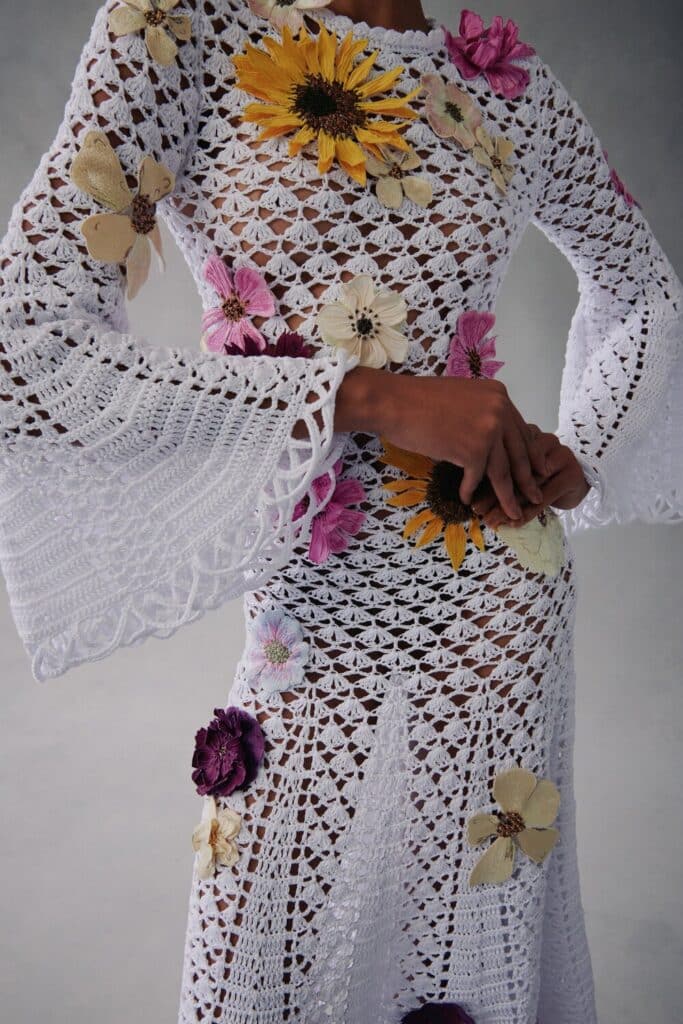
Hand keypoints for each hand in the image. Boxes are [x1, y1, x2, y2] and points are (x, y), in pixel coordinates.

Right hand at [332, 367, 549, 522]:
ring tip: (512, 514)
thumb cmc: (418, 400)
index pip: (522, 432)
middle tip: (535, 498)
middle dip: (528, 480)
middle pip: (519, 454)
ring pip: (503, 472)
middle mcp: (499, 410)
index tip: (537, 471)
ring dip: (507, 497)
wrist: (394, 402)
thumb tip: (493, 436)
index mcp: (499, 395)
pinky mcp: (472, 450)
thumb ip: (482, 412)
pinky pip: (476, 478)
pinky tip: (467, 500)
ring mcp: (488, 430)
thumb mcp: (462, 398)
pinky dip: (470, 491)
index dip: (531, 455)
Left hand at [470, 426, 591, 528]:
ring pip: (529, 484)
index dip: (484, 478)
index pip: (502, 455)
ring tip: (493, 521)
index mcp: (526, 431)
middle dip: (494, 494)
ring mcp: (560, 454)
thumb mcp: (519, 470)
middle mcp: (544, 439)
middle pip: (515, 469)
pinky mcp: (572, 473)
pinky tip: (516, 522)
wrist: (580, 479)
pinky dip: (529, 511)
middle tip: (479, 513)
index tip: (470, 499)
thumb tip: (469, 494)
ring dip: (509, 505)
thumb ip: (498, 474)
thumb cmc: (543, 475)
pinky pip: (545, 495)